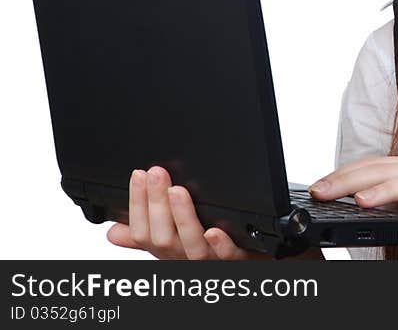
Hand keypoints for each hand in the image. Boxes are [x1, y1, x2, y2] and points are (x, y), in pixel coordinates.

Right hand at [106, 165, 269, 259]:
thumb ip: (146, 233)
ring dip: (183, 217)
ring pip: (192, 245)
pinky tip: (214, 231)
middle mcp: (183, 257)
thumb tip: (113, 229)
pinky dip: (219, 244)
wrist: (249, 259)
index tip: (138, 174)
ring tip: (178, 191)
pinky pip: (227, 255)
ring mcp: (209, 260)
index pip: (141, 232)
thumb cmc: (205, 250)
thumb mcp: (170, 241)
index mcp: (166, 249)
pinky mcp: (236, 260)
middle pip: (163, 237)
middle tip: (156, 173)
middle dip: (156, 203)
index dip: (136, 204)